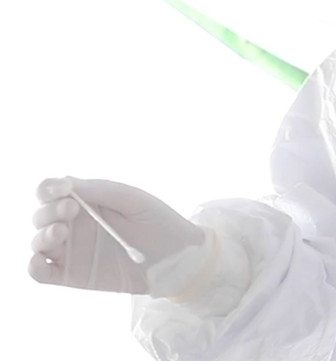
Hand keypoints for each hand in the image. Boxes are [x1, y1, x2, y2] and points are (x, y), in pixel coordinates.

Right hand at [29, 177, 204, 294]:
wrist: (178, 258)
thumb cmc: (159, 223)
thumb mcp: (134, 200)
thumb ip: (101, 190)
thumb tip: (66, 182)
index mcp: (86, 201)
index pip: (52, 191)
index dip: (49, 188)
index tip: (61, 190)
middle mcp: (73, 224)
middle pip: (42, 215)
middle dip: (49, 210)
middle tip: (71, 209)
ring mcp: (71, 250)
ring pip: (38, 242)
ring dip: (42, 235)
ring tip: (61, 232)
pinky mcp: (71, 275)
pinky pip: (40, 272)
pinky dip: (34, 266)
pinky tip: (42, 260)